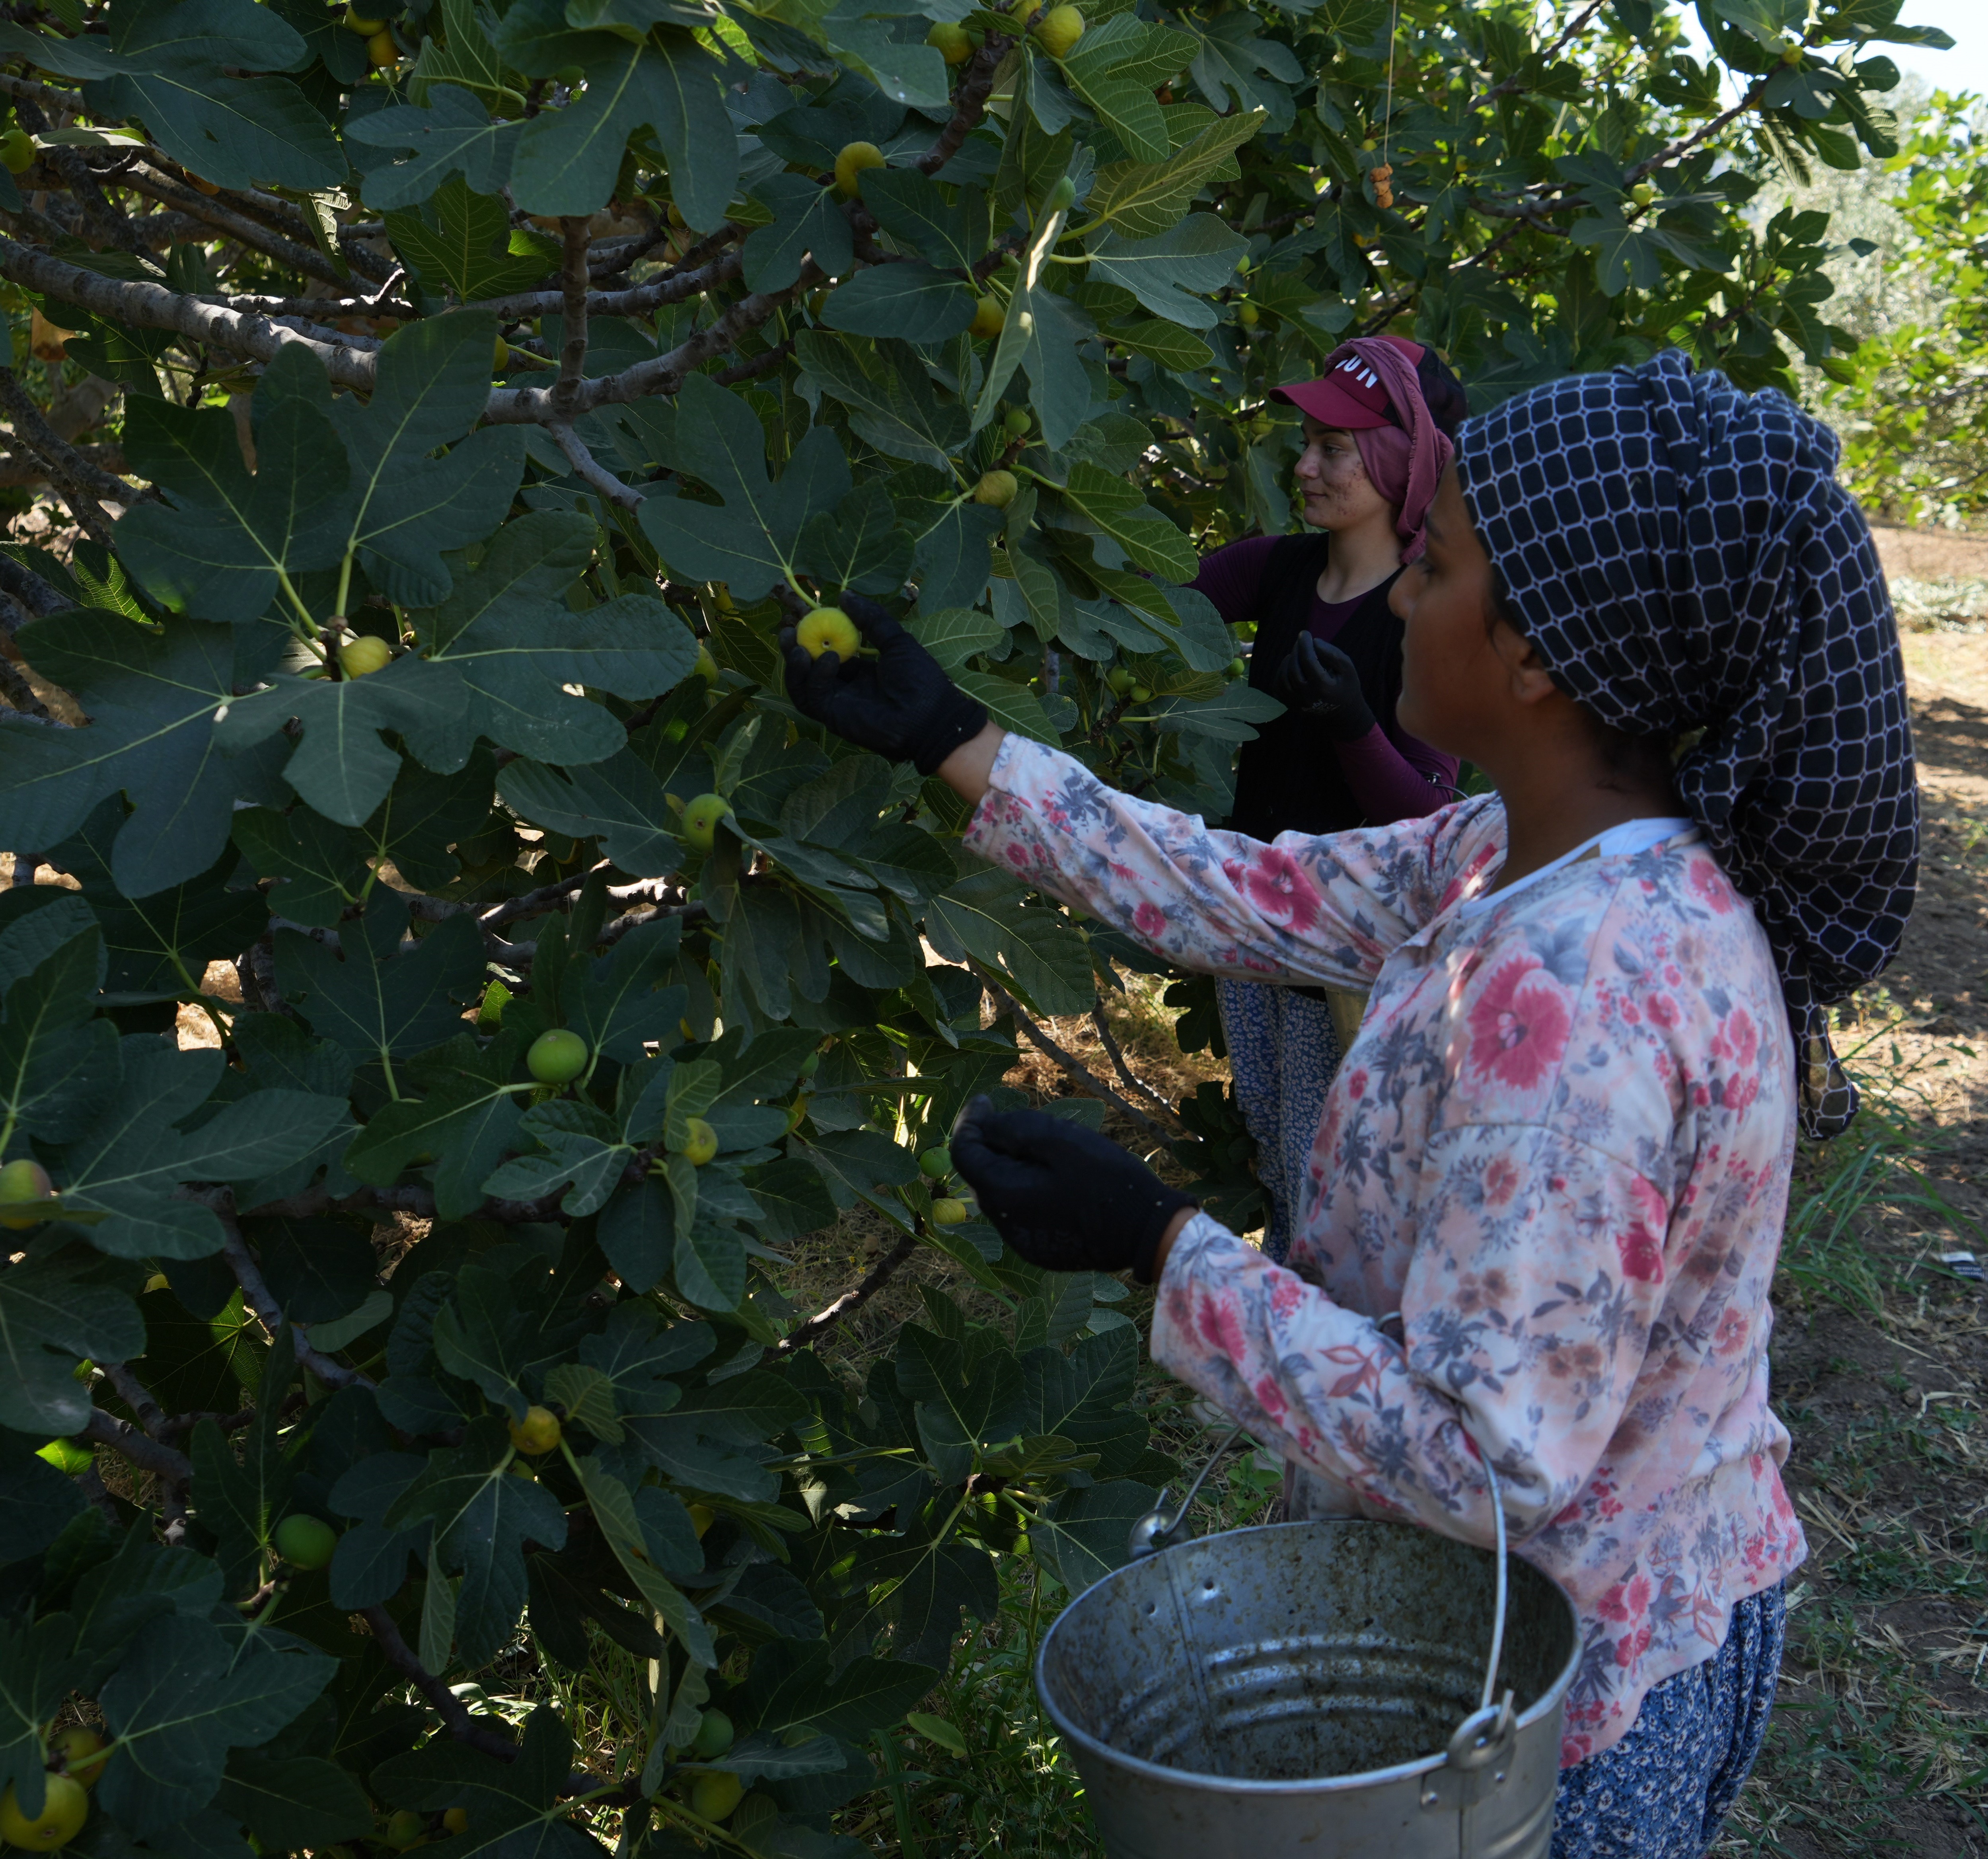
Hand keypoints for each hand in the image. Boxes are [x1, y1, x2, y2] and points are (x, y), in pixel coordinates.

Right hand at [780, 594, 988, 774]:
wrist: (929, 719)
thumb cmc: (920, 680)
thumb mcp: (896, 641)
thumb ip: (871, 619)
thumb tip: (845, 595)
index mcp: (859, 669)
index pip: (826, 648)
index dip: (812, 632)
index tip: (800, 612)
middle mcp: (845, 686)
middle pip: (808, 665)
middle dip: (794, 645)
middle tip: (786, 625)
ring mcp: (837, 702)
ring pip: (802, 683)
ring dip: (795, 662)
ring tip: (795, 642)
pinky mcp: (833, 716)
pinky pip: (812, 695)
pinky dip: (814, 675)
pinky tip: (829, 659)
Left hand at [950, 1095, 1193, 1281]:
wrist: (1147, 1231)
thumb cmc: (1107, 1179)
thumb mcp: (1060, 1140)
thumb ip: (1013, 1128)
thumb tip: (982, 1121)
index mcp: (1004, 1195)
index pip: (964, 1153)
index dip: (970, 1121)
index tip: (985, 1099)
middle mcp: (1005, 1225)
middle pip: (981, 1174)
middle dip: (993, 1144)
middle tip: (1021, 1120)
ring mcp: (1022, 1242)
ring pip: (1002, 1194)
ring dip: (1011, 1168)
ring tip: (1045, 1151)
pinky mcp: (1041, 1250)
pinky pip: (1021, 1213)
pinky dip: (1027, 1190)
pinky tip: (1056, 1181)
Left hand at [1273, 632, 1376, 741]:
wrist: (1341, 713)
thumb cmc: (1346, 686)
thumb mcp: (1348, 669)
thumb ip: (1333, 654)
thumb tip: (1315, 642)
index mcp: (1322, 687)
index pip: (1308, 660)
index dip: (1305, 644)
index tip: (1305, 633)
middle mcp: (1306, 696)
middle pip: (1294, 668)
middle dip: (1297, 650)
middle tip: (1302, 641)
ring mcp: (1295, 702)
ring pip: (1284, 676)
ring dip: (1289, 660)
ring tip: (1298, 653)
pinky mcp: (1289, 704)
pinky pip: (1278, 685)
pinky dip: (1281, 672)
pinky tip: (1291, 665)